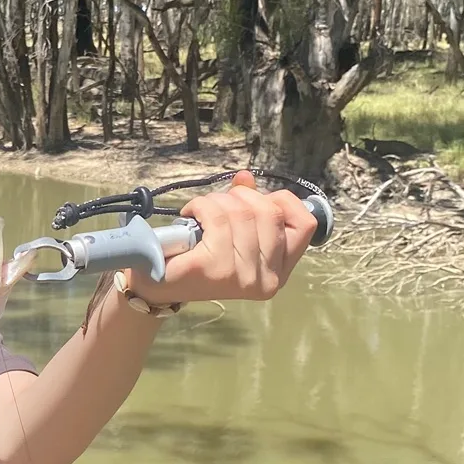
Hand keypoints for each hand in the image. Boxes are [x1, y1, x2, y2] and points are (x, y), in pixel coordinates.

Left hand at [132, 170, 316, 306]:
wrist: (158, 285)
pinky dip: (200, 206)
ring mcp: (242, 277)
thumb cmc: (198, 258)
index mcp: (279, 272)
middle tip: (218, 205)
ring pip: (241, 211)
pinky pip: (217, 218)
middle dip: (240, 197)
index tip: (255, 201)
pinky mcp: (215, 269)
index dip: (281, 201)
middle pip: (270, 212)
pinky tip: (190, 216)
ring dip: (216, 201)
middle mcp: (267, 279)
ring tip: (200, 212)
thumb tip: (246, 178)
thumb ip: (246, 206)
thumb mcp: (232, 231)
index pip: (305, 225)